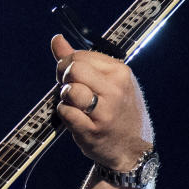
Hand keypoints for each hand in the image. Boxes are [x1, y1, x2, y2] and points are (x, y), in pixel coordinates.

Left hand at [51, 34, 153, 170]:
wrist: (132, 149)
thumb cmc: (118, 111)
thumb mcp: (109, 81)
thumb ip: (80, 59)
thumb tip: (56, 39)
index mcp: (120, 72)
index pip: (80, 56)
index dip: (67, 64)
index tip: (72, 76)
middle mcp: (115, 90)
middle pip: (72, 70)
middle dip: (63, 78)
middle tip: (69, 89)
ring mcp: (104, 111)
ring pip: (68, 91)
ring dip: (65, 98)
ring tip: (76, 105)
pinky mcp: (91, 130)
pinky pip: (65, 112)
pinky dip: (65, 114)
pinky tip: (77, 118)